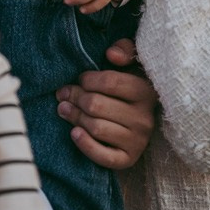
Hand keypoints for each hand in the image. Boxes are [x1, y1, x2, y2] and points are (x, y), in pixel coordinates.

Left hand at [56, 38, 157, 168]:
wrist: (137, 125)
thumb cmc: (129, 89)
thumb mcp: (132, 65)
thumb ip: (125, 49)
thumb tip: (111, 54)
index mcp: (146, 91)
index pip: (110, 82)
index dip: (88, 79)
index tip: (80, 79)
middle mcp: (145, 118)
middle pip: (96, 105)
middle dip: (75, 97)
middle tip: (63, 94)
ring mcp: (138, 141)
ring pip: (96, 127)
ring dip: (74, 117)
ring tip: (64, 109)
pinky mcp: (128, 160)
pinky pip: (103, 156)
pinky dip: (85, 145)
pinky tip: (74, 132)